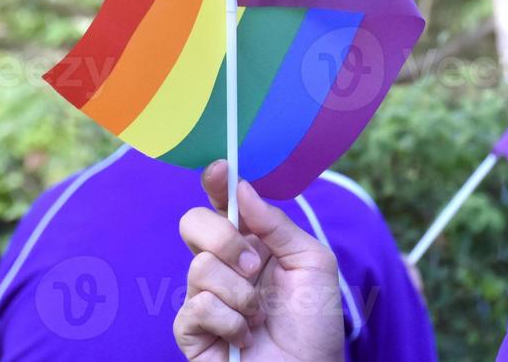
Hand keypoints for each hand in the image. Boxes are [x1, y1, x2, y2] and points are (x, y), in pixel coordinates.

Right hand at [174, 160, 345, 361]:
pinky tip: (244, 337)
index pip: (223, 204)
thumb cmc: (315, 323)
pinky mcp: (192, 330)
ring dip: (240, 294)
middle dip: (224, 240)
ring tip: (260, 316)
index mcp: (252, 244)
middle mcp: (224, 265)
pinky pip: (197, 307)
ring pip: (200, 268)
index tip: (219, 170)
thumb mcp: (312, 263)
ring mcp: (205, 296)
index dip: (215, 183)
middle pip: (194, 224)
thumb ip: (277, 226)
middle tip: (253, 267)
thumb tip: (242, 190)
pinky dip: (230, 321)